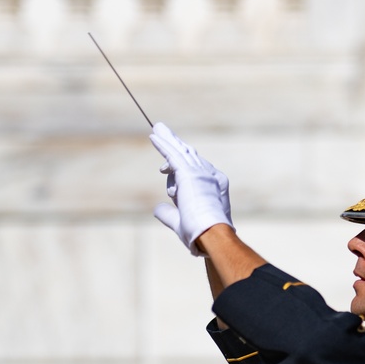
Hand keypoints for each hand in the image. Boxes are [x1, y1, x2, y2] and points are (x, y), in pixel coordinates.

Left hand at [150, 122, 232, 253]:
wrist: (210, 234)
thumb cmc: (199, 233)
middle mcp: (209, 176)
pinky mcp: (189, 174)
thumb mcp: (180, 221)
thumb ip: (169, 213)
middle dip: (174, 143)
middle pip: (188, 155)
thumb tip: (157, 208)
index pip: (192, 169)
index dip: (176, 166)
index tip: (163, 167)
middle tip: (162, 130)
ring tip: (156, 129)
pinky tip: (153, 137)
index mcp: (211, 186)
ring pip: (180, 152)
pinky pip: (173, 156)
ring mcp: (200, 173)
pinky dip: (163, 146)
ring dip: (167, 140)